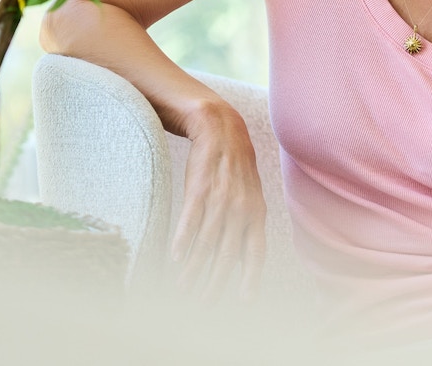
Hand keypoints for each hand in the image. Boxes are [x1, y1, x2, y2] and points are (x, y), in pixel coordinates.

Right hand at [171, 100, 266, 300]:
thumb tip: (244, 257)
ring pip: (206, 242)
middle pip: (227, 254)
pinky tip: (175, 257)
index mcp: (256, 211)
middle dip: (215, 282)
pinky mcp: (199, 188)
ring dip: (194, 269)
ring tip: (183, 289)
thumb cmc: (235, 167)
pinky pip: (190, 219)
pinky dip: (183, 239)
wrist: (221, 128)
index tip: (243, 300)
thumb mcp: (250, 194)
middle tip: (204, 304)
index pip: (256, 251)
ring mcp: (220, 198)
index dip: (250, 276)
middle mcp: (241, 208)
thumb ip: (247, 224)